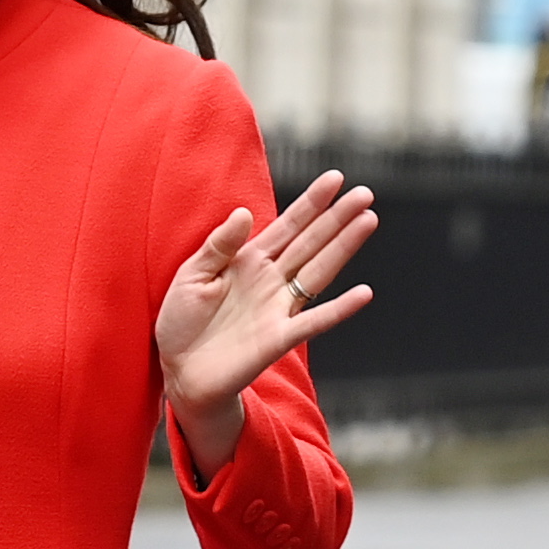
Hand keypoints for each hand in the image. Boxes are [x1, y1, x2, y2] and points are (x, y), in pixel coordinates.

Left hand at [158, 169, 377, 483]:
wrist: (179, 370)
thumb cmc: (181, 322)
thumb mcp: (191, 276)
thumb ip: (219, 245)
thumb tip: (245, 212)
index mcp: (248, 262)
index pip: (287, 226)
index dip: (310, 203)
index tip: (335, 178)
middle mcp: (270, 281)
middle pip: (311, 243)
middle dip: (337, 218)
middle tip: (365, 192)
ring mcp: (278, 308)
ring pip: (319, 271)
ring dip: (344, 247)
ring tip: (369, 220)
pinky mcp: (279, 338)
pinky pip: (314, 322)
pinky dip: (339, 309)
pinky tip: (364, 293)